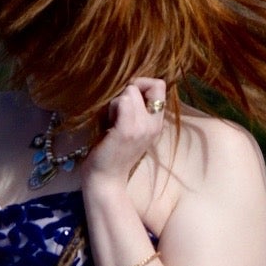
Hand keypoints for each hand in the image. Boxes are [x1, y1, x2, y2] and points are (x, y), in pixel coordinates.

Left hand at [81, 77, 169, 192]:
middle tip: (117, 113)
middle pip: (148, 85)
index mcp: (156, 123)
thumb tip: (129, 86)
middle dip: (128, 92)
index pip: (160, 86)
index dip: (142, 85)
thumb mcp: (131, 129)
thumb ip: (136, 110)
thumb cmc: (112, 153)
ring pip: (131, 92)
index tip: (128, 99)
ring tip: (110, 121)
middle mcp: (154, 124)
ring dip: (116, 102)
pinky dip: (112, 108)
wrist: (105, 180)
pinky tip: (107, 124)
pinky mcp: (127, 131)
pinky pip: (124, 101)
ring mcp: (142, 127)